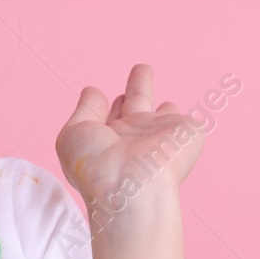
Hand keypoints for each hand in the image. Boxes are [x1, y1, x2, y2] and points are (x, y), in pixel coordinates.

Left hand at [57, 63, 203, 206]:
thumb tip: (93, 91)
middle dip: (138, 86)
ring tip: (149, 74)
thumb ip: (84, 110)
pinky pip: (186, 118)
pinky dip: (182, 113)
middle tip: (142, 70)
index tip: (97, 96)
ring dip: (158, 95)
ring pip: (163, 109)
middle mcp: (135, 137)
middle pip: (137, 104)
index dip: (103, 105)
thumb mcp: (73, 135)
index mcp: (110, 138)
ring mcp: (160, 135)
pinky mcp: (186, 135)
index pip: (110, 115)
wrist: (132, 188)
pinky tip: (171, 109)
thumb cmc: (97, 167)